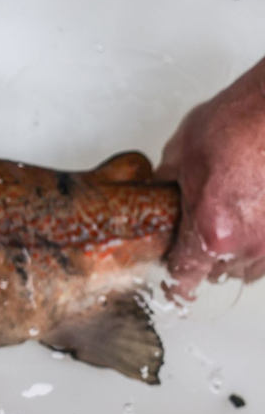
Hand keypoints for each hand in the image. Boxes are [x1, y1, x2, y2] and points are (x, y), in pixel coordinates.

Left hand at [157, 58, 264, 299]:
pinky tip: (253, 219)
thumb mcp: (183, 151)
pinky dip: (262, 243)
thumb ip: (168, 181)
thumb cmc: (238, 124)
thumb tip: (159, 190)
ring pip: (251, 267)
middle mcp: (249, 244)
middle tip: (198, 234)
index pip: (186, 274)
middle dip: (205, 258)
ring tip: (227, 225)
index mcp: (211, 231)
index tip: (173, 289)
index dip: (176, 282)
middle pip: (218, 272)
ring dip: (236, 255)